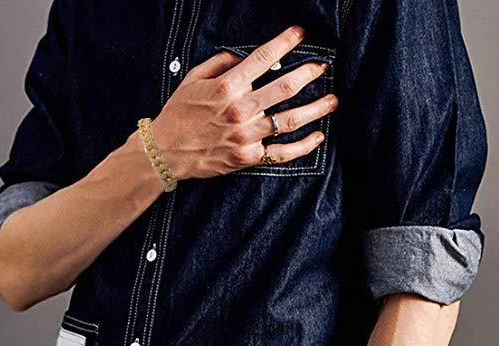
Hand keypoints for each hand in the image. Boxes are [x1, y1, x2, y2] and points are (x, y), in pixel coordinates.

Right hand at [147, 25, 337, 179]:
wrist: (166, 152)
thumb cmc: (179, 113)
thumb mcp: (194, 79)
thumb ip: (222, 63)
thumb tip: (246, 57)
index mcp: (227, 87)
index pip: (264, 58)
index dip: (285, 42)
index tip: (300, 34)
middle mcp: (240, 110)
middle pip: (286, 87)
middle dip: (309, 73)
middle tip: (323, 67)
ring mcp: (247, 136)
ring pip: (291, 120)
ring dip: (316, 108)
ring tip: (332, 100)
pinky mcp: (249, 158)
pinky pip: (282, 153)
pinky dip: (303, 146)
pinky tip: (318, 137)